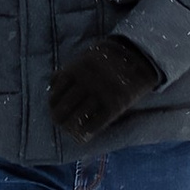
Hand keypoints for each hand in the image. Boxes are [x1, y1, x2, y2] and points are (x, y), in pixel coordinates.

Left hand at [50, 33, 162, 147]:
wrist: (138, 55)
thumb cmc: (107, 58)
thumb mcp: (85, 57)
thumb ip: (69, 70)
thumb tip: (51, 86)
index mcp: (76, 69)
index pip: (55, 94)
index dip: (53, 105)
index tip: (54, 110)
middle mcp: (86, 82)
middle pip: (64, 108)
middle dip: (59, 119)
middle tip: (61, 123)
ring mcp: (101, 94)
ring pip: (78, 118)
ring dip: (71, 128)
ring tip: (71, 131)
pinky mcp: (115, 104)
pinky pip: (96, 123)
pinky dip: (87, 132)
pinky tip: (84, 134)